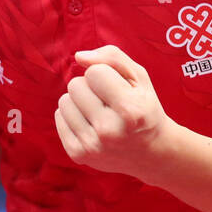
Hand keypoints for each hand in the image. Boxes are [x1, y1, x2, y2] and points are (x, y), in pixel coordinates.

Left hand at [54, 44, 175, 180]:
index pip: (94, 72)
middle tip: (108, 100)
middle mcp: (109, 130)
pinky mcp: (78, 154)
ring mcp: (92, 145)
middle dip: (90, 86)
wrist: (151, 153)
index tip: (119, 87)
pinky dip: (73, 115)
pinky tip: (91, 123)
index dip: (105, 73)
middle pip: (75, 85)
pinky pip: (59, 117)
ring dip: (80, 101)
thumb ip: (112, 57)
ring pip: (64, 101)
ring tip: (99, 111)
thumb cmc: (144, 107)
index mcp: (130, 110)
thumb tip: (79, 57)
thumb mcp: (139, 77)